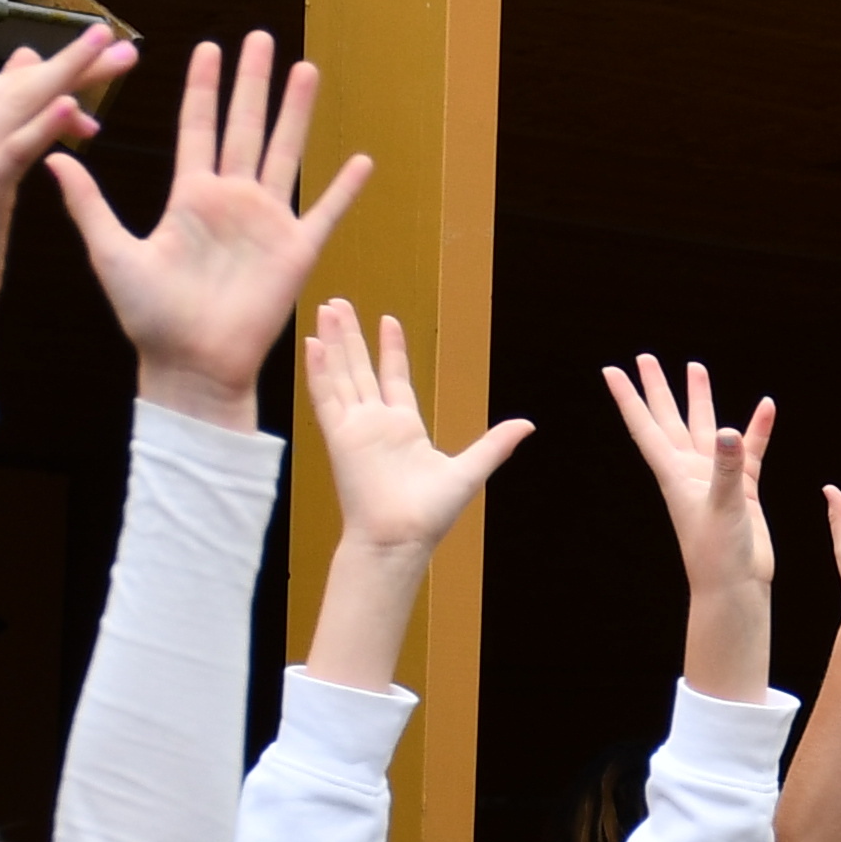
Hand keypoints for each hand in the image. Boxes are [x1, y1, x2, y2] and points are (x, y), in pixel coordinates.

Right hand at [0, 25, 128, 367]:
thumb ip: (0, 109)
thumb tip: (28, 58)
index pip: (9, 81)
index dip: (61, 70)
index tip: (104, 52)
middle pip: (21, 85)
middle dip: (76, 64)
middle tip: (122, 46)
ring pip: (23, 104)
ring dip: (73, 78)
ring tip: (115, 57)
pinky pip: (16, 145)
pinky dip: (45, 125)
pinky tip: (73, 107)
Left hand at [57, 33, 368, 421]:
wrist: (189, 366)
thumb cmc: (148, 318)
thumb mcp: (110, 252)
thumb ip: (89, 203)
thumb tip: (52, 155)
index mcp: (189, 198)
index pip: (198, 128)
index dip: (203, 88)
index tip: (208, 47)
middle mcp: (230, 202)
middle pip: (246, 127)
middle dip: (252, 82)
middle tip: (260, 38)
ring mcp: (266, 224)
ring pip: (286, 153)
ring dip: (297, 112)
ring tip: (306, 69)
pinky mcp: (294, 252)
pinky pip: (324, 212)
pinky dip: (344, 189)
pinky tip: (363, 161)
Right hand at [298, 302, 529, 559]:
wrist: (401, 538)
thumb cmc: (430, 514)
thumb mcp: (470, 470)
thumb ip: (495, 444)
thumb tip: (527, 425)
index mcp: (404, 428)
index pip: (394, 378)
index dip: (391, 350)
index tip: (388, 321)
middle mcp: (376, 423)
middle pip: (361, 369)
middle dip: (352, 336)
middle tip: (340, 303)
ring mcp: (355, 427)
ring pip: (341, 374)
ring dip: (334, 342)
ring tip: (326, 309)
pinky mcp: (339, 436)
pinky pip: (326, 397)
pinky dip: (320, 371)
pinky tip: (313, 344)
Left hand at [599, 356, 777, 619]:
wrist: (736, 585)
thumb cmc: (718, 553)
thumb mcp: (723, 507)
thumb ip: (726, 467)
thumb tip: (729, 430)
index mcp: (675, 474)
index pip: (646, 427)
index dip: (628, 398)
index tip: (612, 371)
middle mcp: (691, 471)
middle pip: (670, 419)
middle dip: (658, 389)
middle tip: (645, 358)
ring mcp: (715, 478)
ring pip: (706, 428)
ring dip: (701, 400)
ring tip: (696, 368)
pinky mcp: (741, 489)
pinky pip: (749, 451)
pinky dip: (756, 430)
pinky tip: (765, 408)